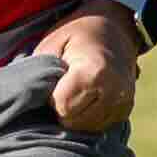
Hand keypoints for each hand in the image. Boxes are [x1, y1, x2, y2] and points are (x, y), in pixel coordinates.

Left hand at [31, 3, 141, 132]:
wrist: (115, 28)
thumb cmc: (77, 34)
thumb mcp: (52, 43)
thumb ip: (40, 73)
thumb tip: (31, 99)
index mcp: (95, 72)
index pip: (62, 108)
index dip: (51, 97)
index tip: (55, 80)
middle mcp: (114, 92)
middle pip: (73, 122)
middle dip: (63, 108)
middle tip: (64, 85)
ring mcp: (123, 103)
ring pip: (85, 128)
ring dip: (75, 114)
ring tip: (76, 90)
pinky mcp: (125, 111)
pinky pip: (98, 126)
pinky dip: (88, 115)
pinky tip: (87, 97)